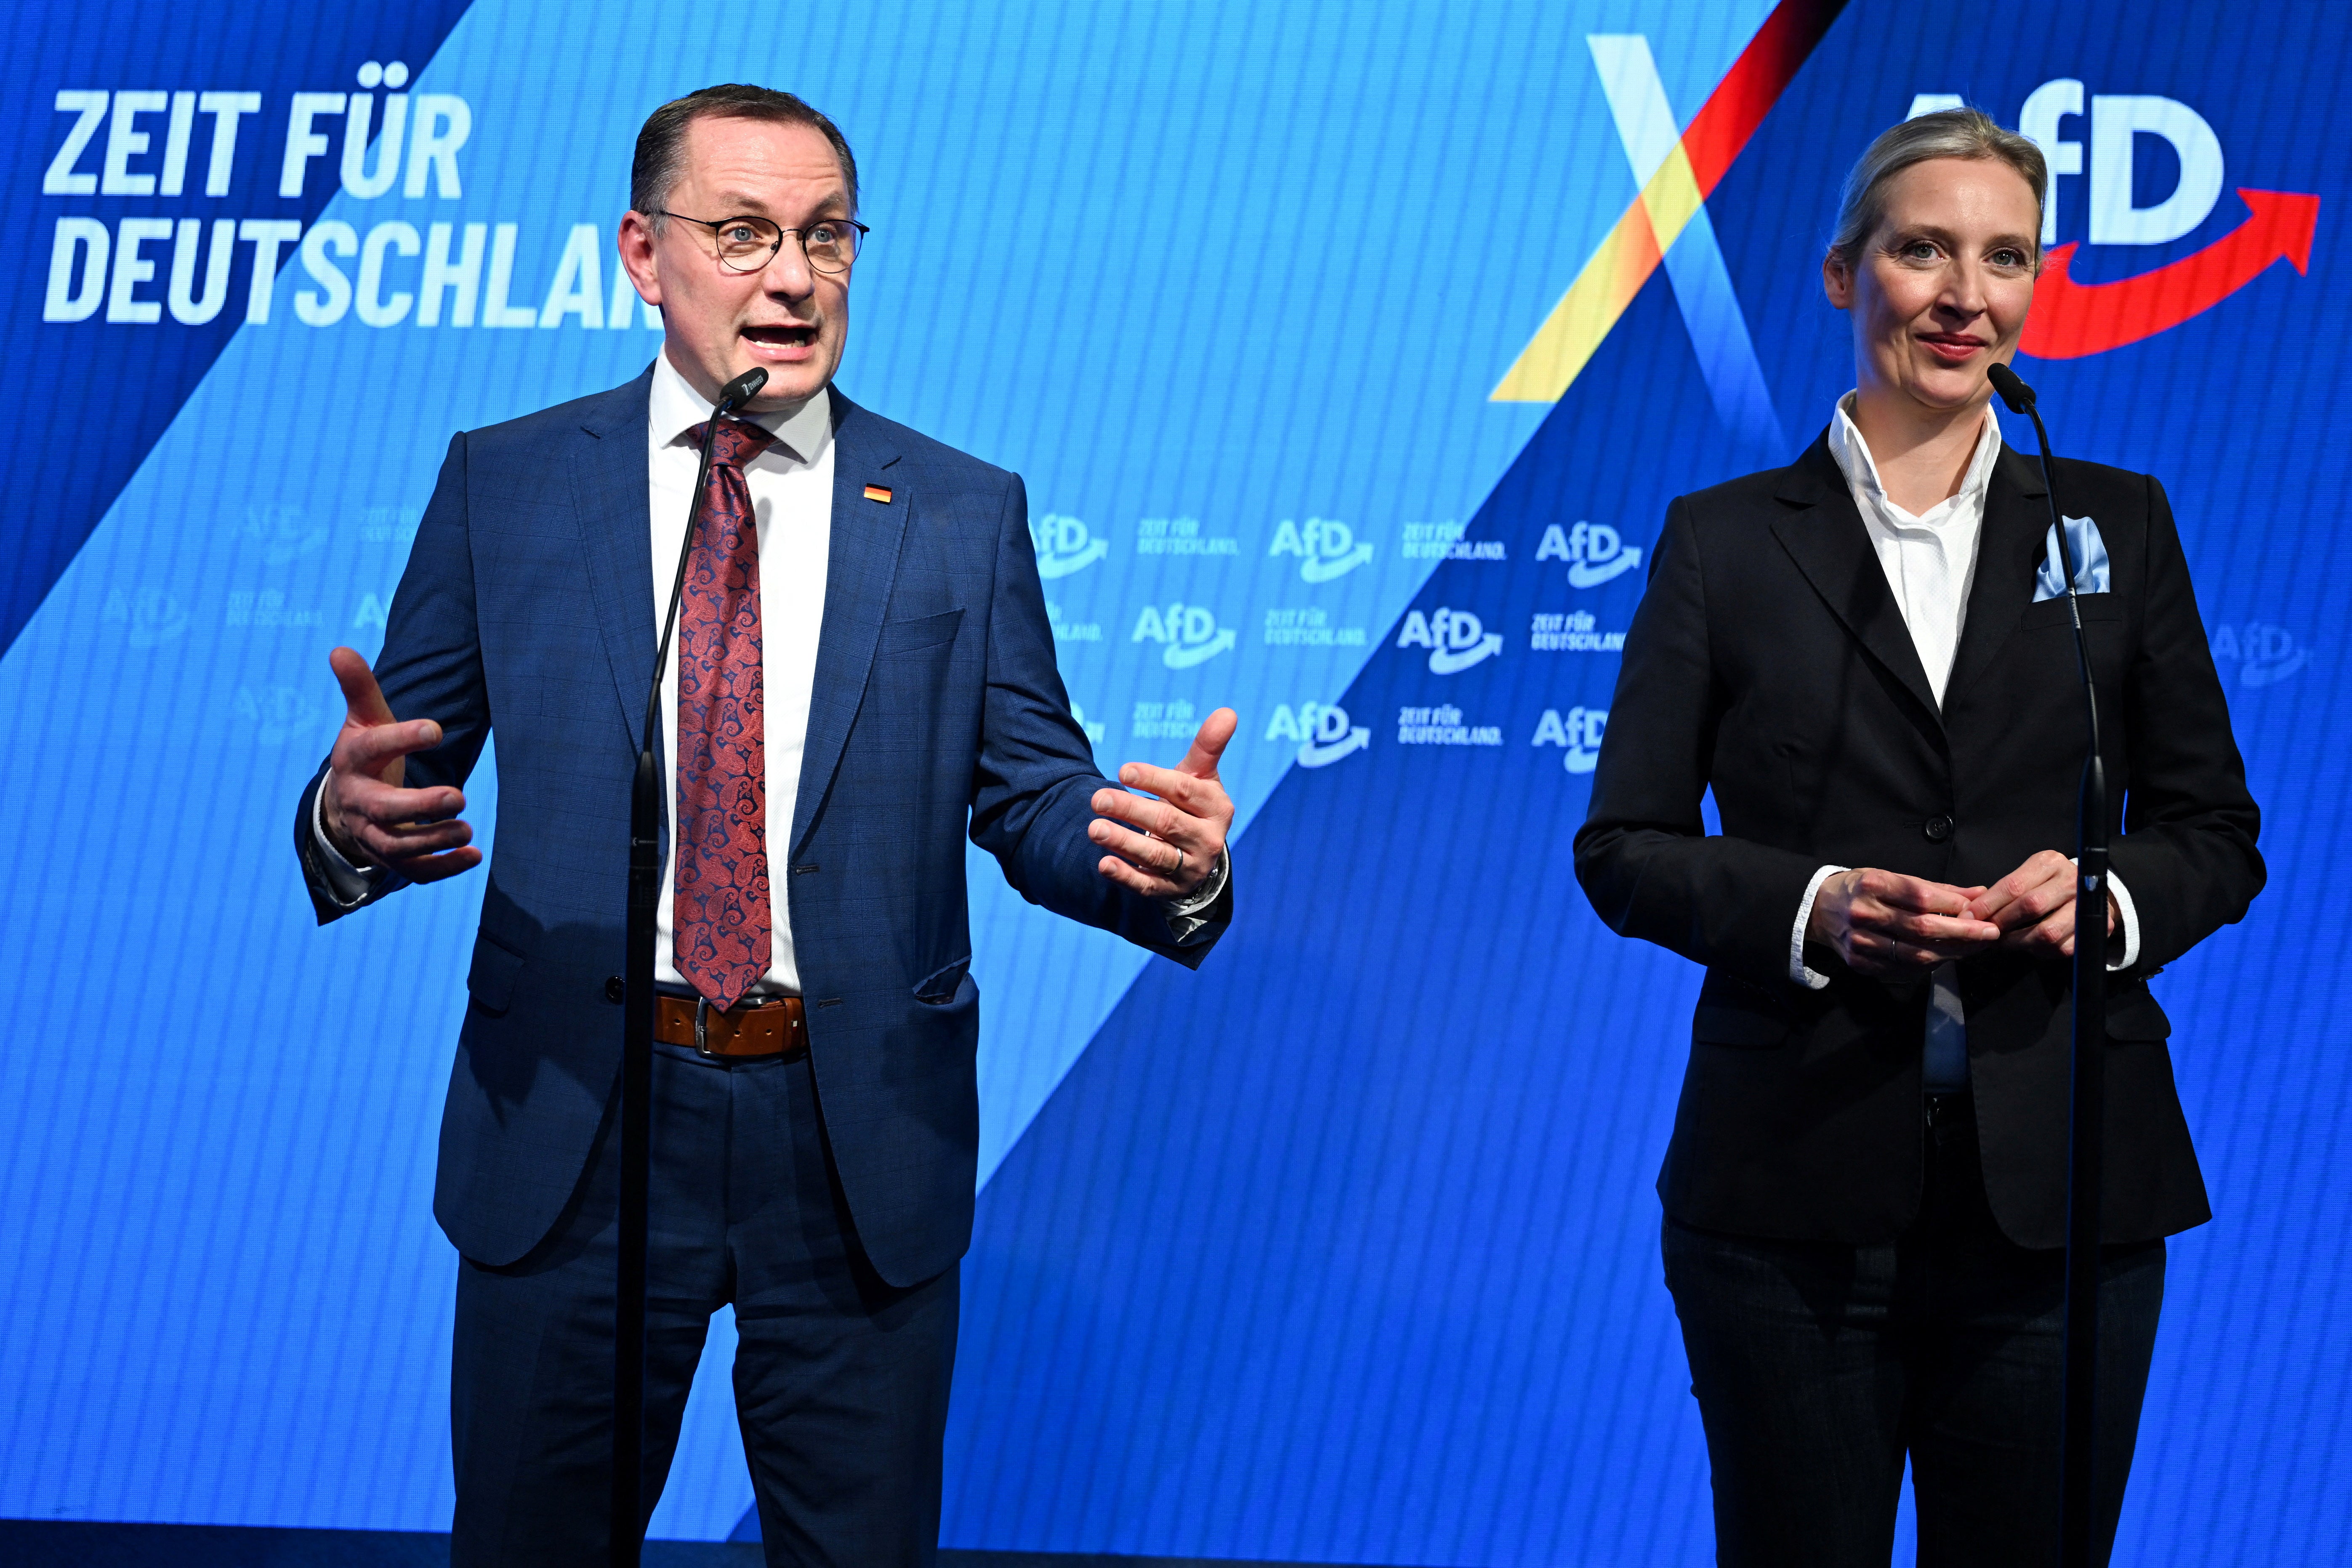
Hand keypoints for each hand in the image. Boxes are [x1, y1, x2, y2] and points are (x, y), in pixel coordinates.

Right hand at [319, 647, 480, 882]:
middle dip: (419, 806)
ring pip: (397, 846)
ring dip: (433, 840)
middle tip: (458, 797)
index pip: (373, 749)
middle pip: (384, 809)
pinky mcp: (389, 856)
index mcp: (353, 760)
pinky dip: (443, 868)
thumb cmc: (366, 751)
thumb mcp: (363, 718)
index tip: (437, 730)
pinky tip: (474, 855)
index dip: (401, 738)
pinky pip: (413, 871)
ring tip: (467, 828)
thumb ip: (359, 687)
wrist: (344, 801)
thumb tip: (340, 648)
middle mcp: (358, 800)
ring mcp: (371, 832)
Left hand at [1088, 707, 1236, 897]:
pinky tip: (1104, 864)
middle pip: (1167, 823)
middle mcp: (1208, 840)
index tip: (1123, 771)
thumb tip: (1228, 711)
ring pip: (1156, 855)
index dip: (1154, 780)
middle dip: (1130, 810)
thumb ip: (1208, 746)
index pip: (1185, 791)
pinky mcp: (1170, 889)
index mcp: (1217, 808)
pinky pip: (1148, 885)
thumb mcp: (1201, 776)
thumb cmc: (1192, 804)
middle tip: (1096, 799)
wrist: (1198, 853)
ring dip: (1123, 842)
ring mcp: (1190, 867)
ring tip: (1094, 828)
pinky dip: (1126, 876)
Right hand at [1806, 868, 2000, 976]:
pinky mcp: (1860, 963)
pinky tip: (1946, 957)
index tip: (1980, 911)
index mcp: (1872, 886)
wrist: (1820, 909)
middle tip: (1991, 934)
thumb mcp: (1893, 877)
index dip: (1954, 906)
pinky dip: (1929, 965)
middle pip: (1922, 928)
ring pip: (1915, 954)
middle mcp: (1863, 914)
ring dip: (1952, 953)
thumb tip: (1978, 894)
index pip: (1921, 897)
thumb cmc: (1862, 889)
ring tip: (1974, 948)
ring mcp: (1860, 941)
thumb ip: (1936, 889)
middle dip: (1963, 933)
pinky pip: (1903, 969)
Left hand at [1965, 849, 2117, 958]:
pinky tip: (2029, 946)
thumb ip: (2005, 890)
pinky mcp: (2097, 929)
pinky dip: (2040, 951)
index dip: (1988, 904)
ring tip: (2004, 942)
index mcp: (2050, 863)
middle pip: (2031, 906)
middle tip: (1986, 932)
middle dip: (2003, 923)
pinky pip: (2061, 947)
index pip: (2014, 885)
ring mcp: (2087, 905)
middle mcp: (2071, 881)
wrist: (2091, 891)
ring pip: (2047, 932)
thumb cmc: (2048, 884)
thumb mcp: (2028, 876)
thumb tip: (1972, 912)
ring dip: (2019, 941)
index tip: (1969, 916)